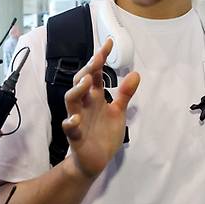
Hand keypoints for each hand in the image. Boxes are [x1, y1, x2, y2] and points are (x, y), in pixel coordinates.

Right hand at [62, 39, 139, 179]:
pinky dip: (70, 122)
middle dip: (88, 69)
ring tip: (88, 81)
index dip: (100, 57)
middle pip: (80, 82)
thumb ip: (125, 94)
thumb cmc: (104, 134)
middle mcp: (84, 104)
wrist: (96, 161)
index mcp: (95, 97)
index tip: (109, 42)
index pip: (96, 73)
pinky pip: (69, 127)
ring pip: (71, 100)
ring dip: (77, 90)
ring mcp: (77, 118)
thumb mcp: (118, 112)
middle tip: (97, 58)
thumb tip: (136, 73)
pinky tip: (75, 119)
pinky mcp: (75, 136)